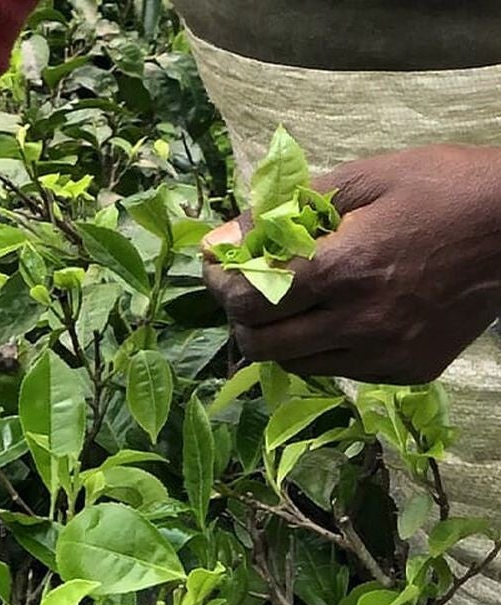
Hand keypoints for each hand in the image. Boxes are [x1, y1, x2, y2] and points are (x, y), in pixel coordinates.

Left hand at [203, 145, 500, 382]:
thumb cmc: (441, 189)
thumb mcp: (363, 178)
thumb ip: (282, 212)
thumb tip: (217, 240)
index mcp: (345, 268)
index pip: (247, 300)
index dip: (220, 284)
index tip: (219, 266)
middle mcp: (361, 322)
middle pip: (260, 344)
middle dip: (240, 317)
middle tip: (247, 289)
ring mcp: (384, 354)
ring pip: (293, 363)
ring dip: (277, 335)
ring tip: (291, 301)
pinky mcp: (405, 371)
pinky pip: (336, 369)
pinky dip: (319, 347)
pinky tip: (336, 315)